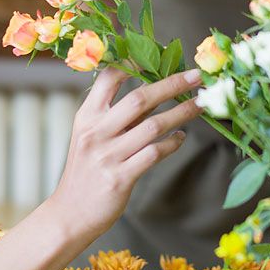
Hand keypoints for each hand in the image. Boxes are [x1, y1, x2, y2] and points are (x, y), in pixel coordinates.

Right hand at [51, 67, 202, 237]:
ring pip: (153, 125)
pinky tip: (181, 138)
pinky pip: (154, 153)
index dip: (133, 63)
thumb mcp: (89, 138)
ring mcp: (108, 155)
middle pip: (140, 98)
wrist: (69, 214)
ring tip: (200, 105)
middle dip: (172, 84)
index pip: (108, 78)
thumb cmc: (85, 172)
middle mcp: (96, 132)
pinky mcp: (120, 178)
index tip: (158, 55)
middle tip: (196, 76)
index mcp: (87, 117)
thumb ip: (114, 117)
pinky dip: (172, 144)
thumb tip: (151, 94)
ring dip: (182, 113)